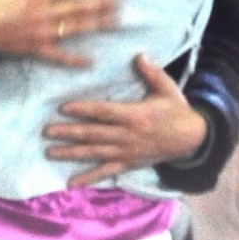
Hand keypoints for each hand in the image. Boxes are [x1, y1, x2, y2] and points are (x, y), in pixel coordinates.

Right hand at [0, 0, 114, 67]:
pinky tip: (92, 60)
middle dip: (101, 3)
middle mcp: (42, 13)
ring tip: (115, 20)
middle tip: (121, 0)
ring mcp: (40, 33)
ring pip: (75, 29)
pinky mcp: (35, 49)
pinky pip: (59, 56)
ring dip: (97, 24)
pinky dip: (75, 59)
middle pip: (79, 7)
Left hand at [43, 54, 207, 185]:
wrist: (192, 139)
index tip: (63, 108)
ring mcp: (126, 152)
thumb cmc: (176, 110)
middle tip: (47, 131)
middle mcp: (127, 136)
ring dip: (71, 153)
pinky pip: (105, 172)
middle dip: (69, 132)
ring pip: (94, 153)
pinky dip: (88, 178)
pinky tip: (70, 183)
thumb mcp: (167, 88)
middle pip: (93, 134)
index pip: (103, 112)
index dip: (82, 110)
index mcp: (134, 115)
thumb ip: (151, 72)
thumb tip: (138, 56)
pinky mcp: (128, 164)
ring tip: (50, 153)